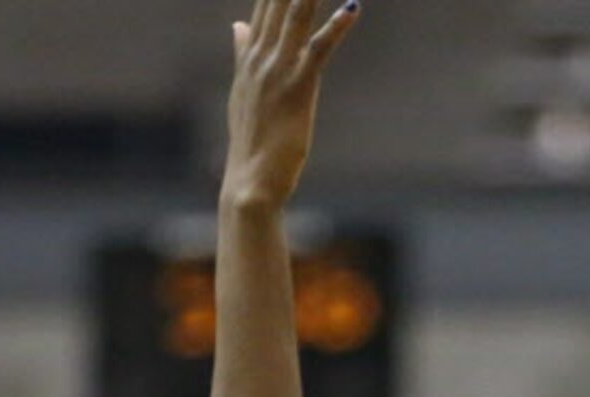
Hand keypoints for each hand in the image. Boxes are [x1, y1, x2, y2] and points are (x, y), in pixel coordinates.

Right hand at [223, 0, 360, 208]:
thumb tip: (238, 25)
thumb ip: (243, 53)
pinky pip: (319, 49)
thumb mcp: (244, 92)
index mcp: (250, 56)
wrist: (249, 184)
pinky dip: (336, 26)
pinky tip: (352, 6)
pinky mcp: (298, 89)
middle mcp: (261, 57)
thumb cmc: (252, 144)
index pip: (264, 1)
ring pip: (297, 13)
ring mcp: (278, 70)